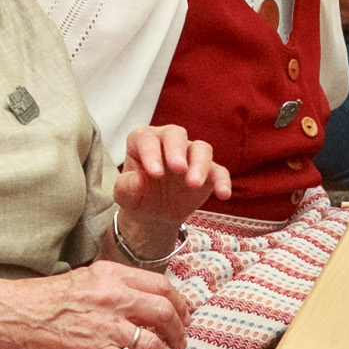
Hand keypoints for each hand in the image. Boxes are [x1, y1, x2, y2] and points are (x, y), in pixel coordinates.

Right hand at [0, 264, 193, 348]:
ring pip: (153, 343)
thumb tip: (147, 300)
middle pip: (164, 312)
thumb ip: (117, 287)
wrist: (14, 314)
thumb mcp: (86, 280)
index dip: (180, 304)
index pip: (162, 286)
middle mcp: (113, 296)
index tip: (183, 316)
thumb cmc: (47, 299)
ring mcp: (104, 324)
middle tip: (180, 343)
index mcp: (112, 275)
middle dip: (179, 331)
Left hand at [111, 123, 230, 254]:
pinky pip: (219, 171)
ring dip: (200, 164)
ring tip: (193, 184)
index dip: (151, 153)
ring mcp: (190, 156)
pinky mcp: (208, 172)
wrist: (154, 214)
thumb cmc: (137, 196)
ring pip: (201, 148)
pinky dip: (222, 181)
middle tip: (179, 169)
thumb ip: (126, 187)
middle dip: (178, 150)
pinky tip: (223, 194)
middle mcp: (168, 143)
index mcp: (143, 141)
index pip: (147, 139)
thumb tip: (138, 179)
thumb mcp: (125, 196)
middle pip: (176, 134)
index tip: (155, 174)